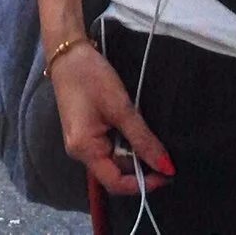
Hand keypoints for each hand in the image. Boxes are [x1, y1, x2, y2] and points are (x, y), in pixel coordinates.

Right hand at [48, 42, 172, 197]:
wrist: (68, 51)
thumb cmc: (91, 77)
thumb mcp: (121, 108)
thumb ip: (143, 139)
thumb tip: (167, 167)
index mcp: (85, 150)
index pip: (116, 183)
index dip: (142, 184)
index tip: (166, 174)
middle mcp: (80, 152)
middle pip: (115, 171)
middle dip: (139, 164)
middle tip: (162, 149)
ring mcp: (81, 142)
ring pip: (113, 158)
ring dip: (133, 151)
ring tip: (150, 135)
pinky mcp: (85, 131)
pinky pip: (108, 145)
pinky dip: (124, 141)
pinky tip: (134, 128)